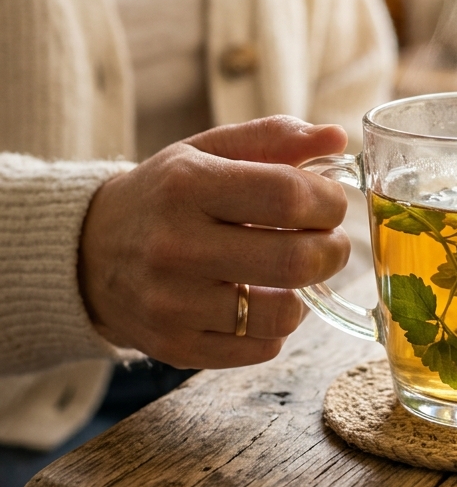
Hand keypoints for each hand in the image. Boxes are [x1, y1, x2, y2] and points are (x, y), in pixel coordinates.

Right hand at [79, 116, 350, 368]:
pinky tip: (260, 300)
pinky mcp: (175, 346)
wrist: (89, 250)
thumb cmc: (169, 193)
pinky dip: (276, 325)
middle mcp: (174, 246)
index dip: (329, 201)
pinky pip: (262, 348)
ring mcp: (171, 303)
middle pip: (295, 260)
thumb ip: (276, 138)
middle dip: (333, 250)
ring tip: (293, 271)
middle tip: (329, 241)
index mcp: (187, 185)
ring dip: (306, 292)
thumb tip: (337, 138)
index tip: (332, 202)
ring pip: (284, 314)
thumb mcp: (210, 150)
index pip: (288, 196)